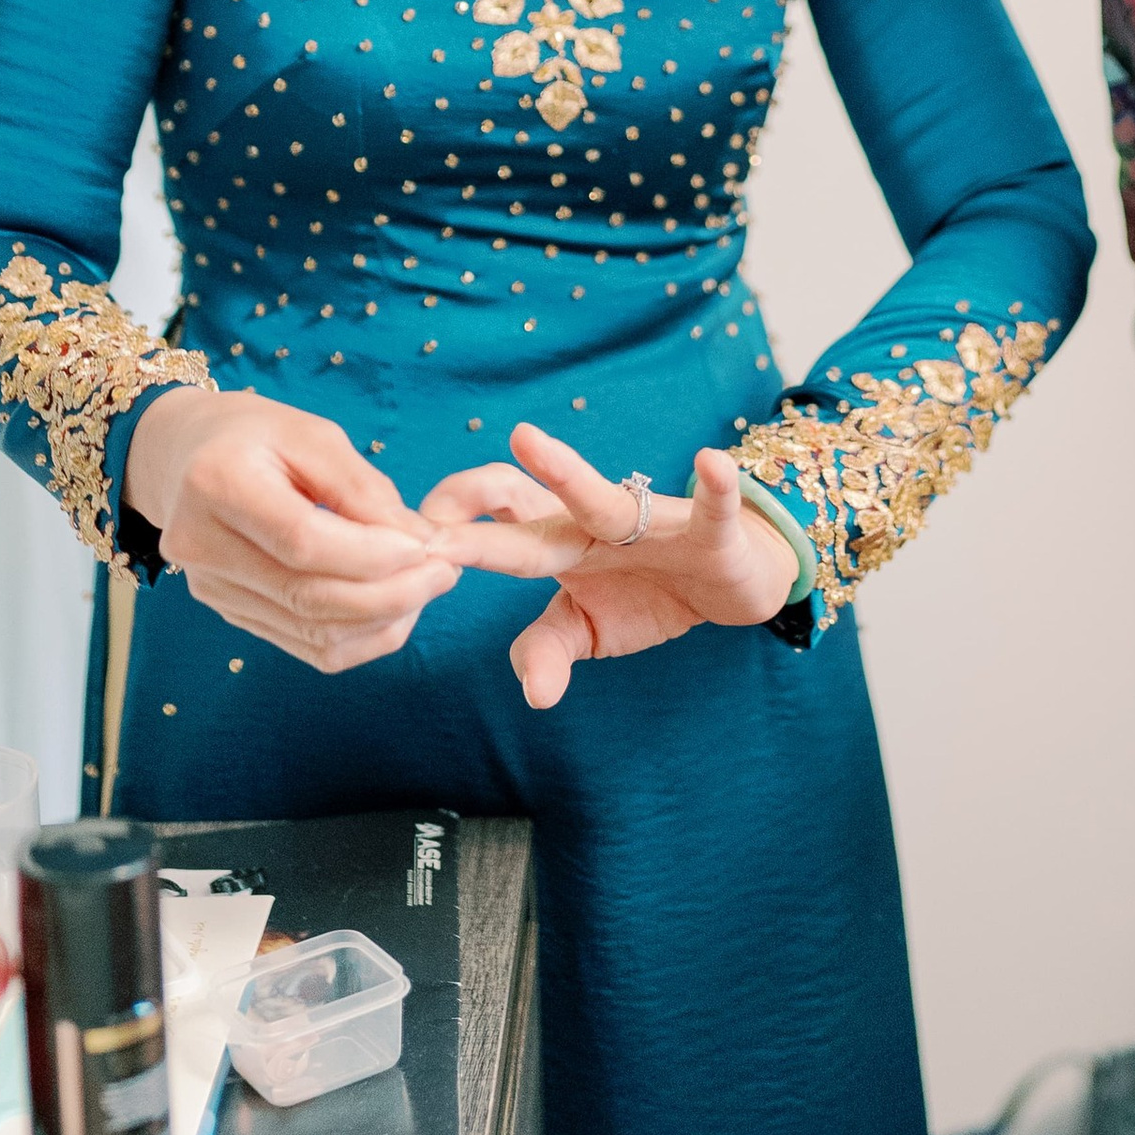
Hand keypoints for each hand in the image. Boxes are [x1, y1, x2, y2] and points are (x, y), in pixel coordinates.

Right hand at [125, 385, 461, 672]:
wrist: (184, 456)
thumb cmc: (255, 434)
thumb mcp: (311, 434)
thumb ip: (361, 488)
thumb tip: (417, 541)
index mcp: (216, 483)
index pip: (302, 541)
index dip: (372, 553)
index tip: (428, 546)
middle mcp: (200, 545)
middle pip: (306, 596)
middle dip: (391, 593)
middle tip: (445, 572)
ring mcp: (210, 587)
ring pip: (309, 631)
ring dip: (382, 620)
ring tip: (427, 587)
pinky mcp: (228, 611)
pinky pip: (303, 645)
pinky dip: (358, 637)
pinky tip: (395, 610)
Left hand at [422, 425, 795, 707]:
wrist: (733, 580)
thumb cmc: (649, 594)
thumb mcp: (590, 630)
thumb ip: (549, 651)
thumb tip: (533, 694)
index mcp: (559, 541)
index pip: (493, 527)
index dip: (452, 532)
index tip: (401, 547)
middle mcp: (594, 523)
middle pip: (526, 500)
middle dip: (477, 499)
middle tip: (432, 521)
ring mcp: (650, 524)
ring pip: (601, 497)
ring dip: (563, 471)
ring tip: (525, 440)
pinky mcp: (709, 534)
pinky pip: (711, 510)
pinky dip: (713, 489)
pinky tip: (709, 464)